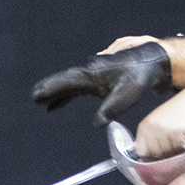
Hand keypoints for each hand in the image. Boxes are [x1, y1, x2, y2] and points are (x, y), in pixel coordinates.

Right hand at [31, 41, 172, 123]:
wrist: (150, 62)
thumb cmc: (139, 75)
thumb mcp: (127, 94)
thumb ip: (111, 109)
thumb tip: (98, 123)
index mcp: (93, 74)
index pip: (67, 82)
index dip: (52, 88)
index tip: (38, 94)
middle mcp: (90, 72)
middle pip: (64, 81)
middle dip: (49, 89)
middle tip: (34, 97)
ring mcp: (93, 74)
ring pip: (69, 85)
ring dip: (56, 94)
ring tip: (42, 104)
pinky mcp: (98, 78)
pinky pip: (77, 88)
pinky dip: (66, 96)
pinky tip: (58, 105)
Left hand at [136, 96, 184, 160]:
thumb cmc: (177, 111)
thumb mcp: (157, 122)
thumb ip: (149, 137)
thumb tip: (142, 153)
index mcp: (144, 126)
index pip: (141, 151)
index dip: (149, 156)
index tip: (156, 156)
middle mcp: (152, 129)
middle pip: (155, 155)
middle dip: (164, 153)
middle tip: (172, 143)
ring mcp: (164, 132)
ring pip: (168, 154)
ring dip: (175, 150)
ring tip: (179, 138)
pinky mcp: (177, 134)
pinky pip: (179, 150)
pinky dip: (184, 147)